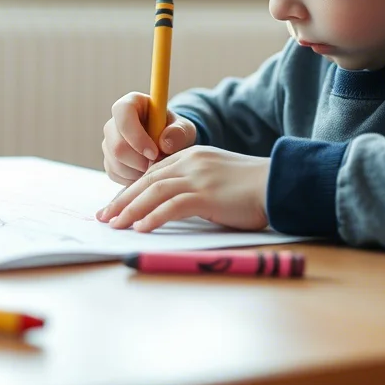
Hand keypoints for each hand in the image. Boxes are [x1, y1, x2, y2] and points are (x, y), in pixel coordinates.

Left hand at [96, 146, 270, 232]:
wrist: (279, 184)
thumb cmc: (252, 189)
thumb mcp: (216, 179)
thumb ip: (193, 186)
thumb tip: (171, 207)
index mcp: (191, 156)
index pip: (152, 173)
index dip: (130, 191)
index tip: (115, 207)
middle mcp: (190, 162)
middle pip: (146, 181)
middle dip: (122, 200)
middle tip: (105, 218)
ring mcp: (198, 177)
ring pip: (154, 192)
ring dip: (131, 210)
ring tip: (116, 225)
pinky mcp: (207, 194)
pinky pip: (172, 206)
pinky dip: (154, 218)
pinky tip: (141, 229)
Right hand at [101, 92, 197, 186]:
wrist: (168, 145)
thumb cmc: (175, 132)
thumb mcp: (184, 129)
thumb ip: (179, 132)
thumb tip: (165, 143)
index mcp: (131, 104)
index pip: (123, 113)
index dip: (136, 135)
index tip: (154, 153)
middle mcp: (114, 122)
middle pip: (116, 145)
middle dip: (138, 161)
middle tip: (157, 164)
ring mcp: (108, 142)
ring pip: (115, 162)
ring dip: (137, 171)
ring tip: (155, 168)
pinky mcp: (108, 160)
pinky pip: (115, 173)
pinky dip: (132, 178)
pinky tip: (146, 173)